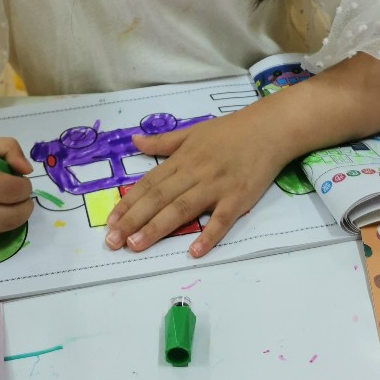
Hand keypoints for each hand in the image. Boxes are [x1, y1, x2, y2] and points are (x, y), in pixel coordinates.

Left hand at [104, 114, 286, 257]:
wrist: (270, 128)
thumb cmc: (231, 130)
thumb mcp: (193, 130)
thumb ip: (163, 142)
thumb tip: (134, 141)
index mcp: (182, 159)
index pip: (149, 184)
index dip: (128, 203)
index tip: (109, 222)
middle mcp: (194, 173)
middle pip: (159, 199)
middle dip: (133, 220)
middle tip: (112, 242)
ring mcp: (216, 186)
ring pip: (182, 209)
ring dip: (157, 228)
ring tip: (136, 246)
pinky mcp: (239, 198)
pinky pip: (221, 219)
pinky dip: (208, 235)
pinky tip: (194, 251)